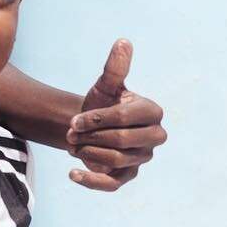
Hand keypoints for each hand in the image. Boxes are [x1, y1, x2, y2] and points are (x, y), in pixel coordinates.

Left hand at [65, 41, 167, 191]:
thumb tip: (123, 42)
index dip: (96, 119)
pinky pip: (113, 184)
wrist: (90, 127)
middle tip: (72, 133)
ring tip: (74, 144)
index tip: (75, 120)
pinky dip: (91, 180)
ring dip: (88, 152)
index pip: (124, 118)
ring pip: (116, 160)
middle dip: (92, 137)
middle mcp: (155, 136)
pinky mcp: (128, 176)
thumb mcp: (105, 86)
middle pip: (122, 141)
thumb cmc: (101, 103)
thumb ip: (115, 68)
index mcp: (153, 112)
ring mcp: (143, 158)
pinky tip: (72, 173)